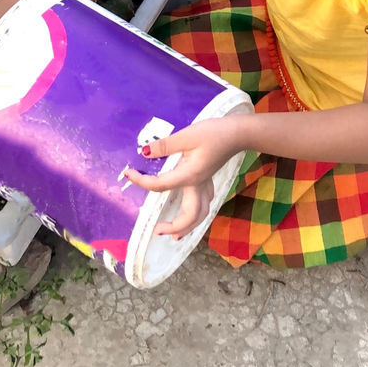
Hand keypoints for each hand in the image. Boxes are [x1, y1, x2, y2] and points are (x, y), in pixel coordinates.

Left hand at [122, 118, 241, 238]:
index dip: (141, 182)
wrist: (238, 133)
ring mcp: (206, 184)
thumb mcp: (187, 135)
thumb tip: (144, 151)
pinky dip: (196, 213)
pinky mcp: (209, 179)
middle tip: (157, 230)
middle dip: (174, 227)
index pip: (160, 186)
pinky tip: (192, 210)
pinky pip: (204, 203)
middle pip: (189, 216)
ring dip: (187, 227)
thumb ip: (165, 145)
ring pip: (200, 214)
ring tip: (174, 233)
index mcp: (189, 176)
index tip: (128, 173)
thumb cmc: (214, 133)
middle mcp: (198, 185)